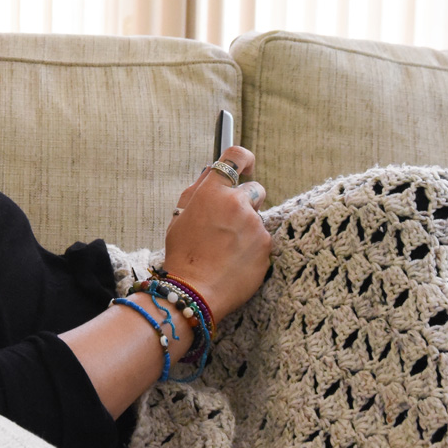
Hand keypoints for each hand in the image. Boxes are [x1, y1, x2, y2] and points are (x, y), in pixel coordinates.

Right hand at [163, 146, 271, 324]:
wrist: (195, 291)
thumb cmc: (183, 254)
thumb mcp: (180, 216)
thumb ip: (198, 190)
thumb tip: (212, 171)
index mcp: (213, 192)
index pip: (236, 157)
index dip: (243, 159)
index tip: (246, 167)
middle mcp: (237, 203)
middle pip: (255, 189)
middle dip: (245, 201)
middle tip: (228, 222)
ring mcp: (255, 225)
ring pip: (258, 218)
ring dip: (247, 227)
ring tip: (226, 248)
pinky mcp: (267, 246)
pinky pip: (263, 239)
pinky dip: (252, 247)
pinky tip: (234, 260)